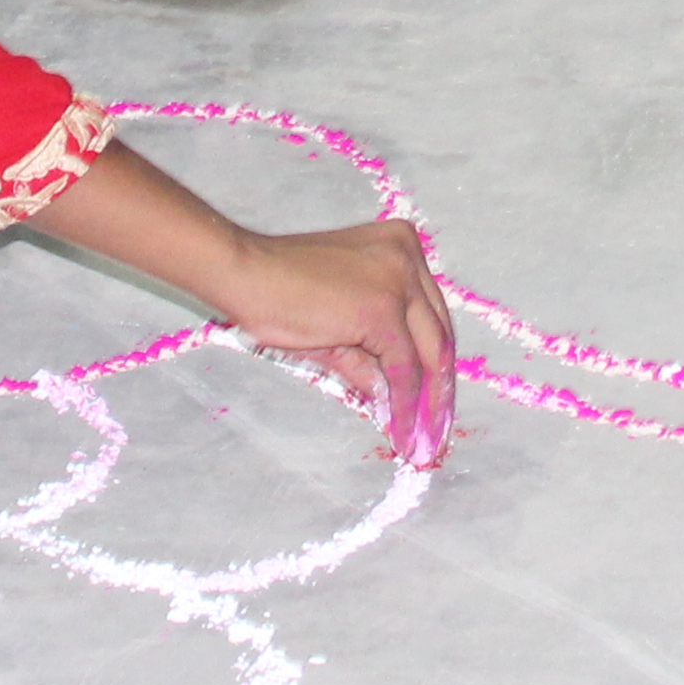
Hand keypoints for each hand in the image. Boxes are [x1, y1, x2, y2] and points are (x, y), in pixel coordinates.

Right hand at [223, 216, 461, 469]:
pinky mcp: (383, 309)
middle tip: (435, 429)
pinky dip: (404, 403)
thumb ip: (371, 357)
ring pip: (428, 352)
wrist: (245, 273)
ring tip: (422, 439)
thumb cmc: (280, 290)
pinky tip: (400, 429)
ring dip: (427, 402)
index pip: (431, 313)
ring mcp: (399, 280)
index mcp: (400, 245)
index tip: (434, 400)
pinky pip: (403, 366)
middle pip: (438, 332)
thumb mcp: (338, 321)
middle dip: (438, 387)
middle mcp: (408, 256)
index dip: (433, 361)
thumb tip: (394, 401)